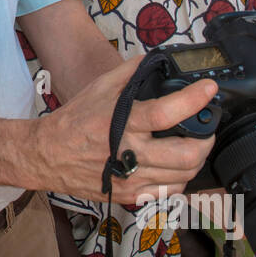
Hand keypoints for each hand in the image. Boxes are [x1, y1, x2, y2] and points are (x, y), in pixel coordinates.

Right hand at [38, 55, 216, 202]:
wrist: (47, 155)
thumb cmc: (74, 121)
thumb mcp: (100, 87)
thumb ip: (131, 73)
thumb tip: (158, 61)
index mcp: (121, 122)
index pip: (166, 113)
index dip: (193, 100)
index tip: (208, 89)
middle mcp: (127, 153)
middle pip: (185, 155)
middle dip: (205, 139)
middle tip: (205, 127)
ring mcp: (130, 179)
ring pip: (184, 176)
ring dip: (196, 158)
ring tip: (192, 144)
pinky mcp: (130, 195)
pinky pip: (170, 191)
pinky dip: (181, 177)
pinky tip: (174, 164)